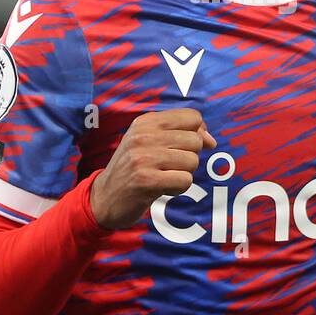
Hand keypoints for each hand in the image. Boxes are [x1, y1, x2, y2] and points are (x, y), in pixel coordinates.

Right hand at [89, 109, 216, 230]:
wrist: (103, 197)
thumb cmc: (134, 168)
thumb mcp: (150, 142)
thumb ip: (181, 134)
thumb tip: (211, 141)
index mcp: (145, 121)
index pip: (192, 116)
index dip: (199, 133)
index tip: (187, 147)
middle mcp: (143, 136)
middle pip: (195, 140)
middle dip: (190, 157)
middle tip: (170, 167)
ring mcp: (143, 158)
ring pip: (192, 161)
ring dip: (183, 174)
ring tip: (164, 177)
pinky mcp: (146, 181)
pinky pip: (185, 181)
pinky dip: (178, 188)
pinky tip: (163, 188)